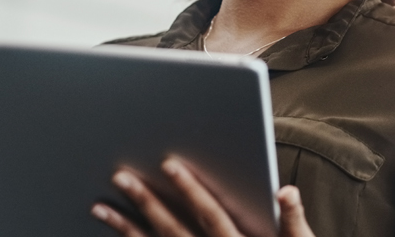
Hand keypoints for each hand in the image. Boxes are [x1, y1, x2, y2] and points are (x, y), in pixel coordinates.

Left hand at [92, 158, 314, 236]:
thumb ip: (294, 221)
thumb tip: (286, 190)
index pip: (210, 215)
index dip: (190, 190)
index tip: (169, 164)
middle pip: (173, 231)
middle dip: (146, 202)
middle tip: (120, 176)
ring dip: (126, 229)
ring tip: (100, 208)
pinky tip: (114, 233)